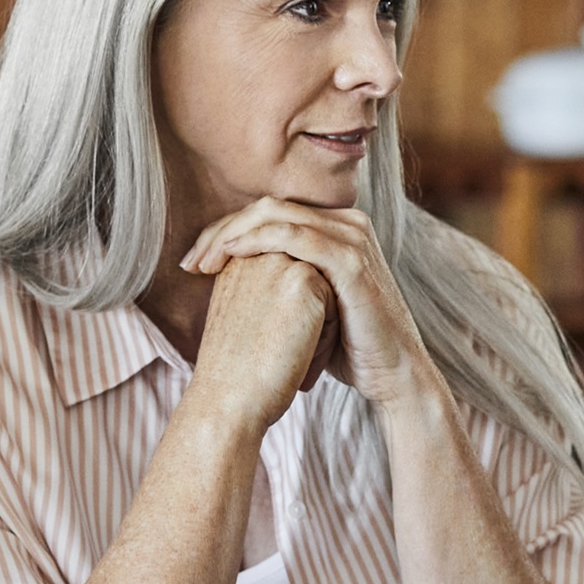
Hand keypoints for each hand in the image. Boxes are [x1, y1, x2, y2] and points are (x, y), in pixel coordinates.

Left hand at [183, 199, 436, 409]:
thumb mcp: (311, 305)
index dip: (228, 231)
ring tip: (202, 262)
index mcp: (337, 228)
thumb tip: (235, 279)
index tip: (195, 262)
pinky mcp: (352, 260)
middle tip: (191, 260)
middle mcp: (348, 223)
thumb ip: (283, 282)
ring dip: (231, 235)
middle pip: (269, 208)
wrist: (392, 375)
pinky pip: (294, 237)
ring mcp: (353, 238)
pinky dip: (256, 242)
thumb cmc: (349, 347)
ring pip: (277, 215)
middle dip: (222, 230)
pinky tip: (230, 257)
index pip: (272, 214)